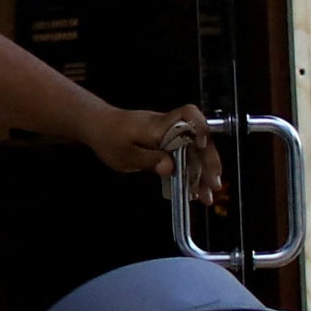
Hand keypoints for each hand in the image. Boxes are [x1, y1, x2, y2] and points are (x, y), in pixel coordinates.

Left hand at [88, 103, 214, 189]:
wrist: (99, 127)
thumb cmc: (108, 137)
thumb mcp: (123, 154)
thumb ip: (147, 160)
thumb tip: (169, 167)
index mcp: (159, 125)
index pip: (187, 114)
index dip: (200, 126)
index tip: (203, 146)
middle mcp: (169, 129)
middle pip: (198, 141)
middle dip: (209, 163)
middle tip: (212, 186)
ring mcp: (170, 137)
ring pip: (194, 153)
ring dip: (202, 173)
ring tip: (206, 196)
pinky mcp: (167, 146)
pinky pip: (184, 158)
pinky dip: (190, 174)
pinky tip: (194, 190)